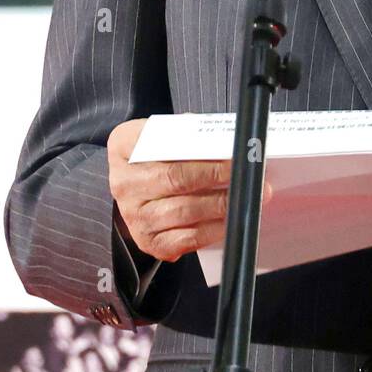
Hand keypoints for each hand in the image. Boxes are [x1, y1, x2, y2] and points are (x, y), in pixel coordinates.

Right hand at [107, 118, 273, 262]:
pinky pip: (184, 239)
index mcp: (124, 145)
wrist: (137, 182)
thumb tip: (230, 139)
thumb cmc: (158, 153)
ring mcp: (133, 214)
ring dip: (220, 206)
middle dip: (217, 177)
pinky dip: (212, 231)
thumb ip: (189, 132)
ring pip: (183, 211)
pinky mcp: (147, 240)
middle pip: (176, 178)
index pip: (166, 143)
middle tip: (247, 175)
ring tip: (245, 198)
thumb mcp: (165, 131)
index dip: (200, 148)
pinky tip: (229, 221)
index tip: (232, 152)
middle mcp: (124, 181)